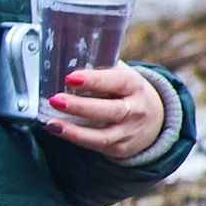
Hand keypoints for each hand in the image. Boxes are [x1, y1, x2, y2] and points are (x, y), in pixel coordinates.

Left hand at [40, 64, 166, 160]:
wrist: (154, 120)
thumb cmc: (125, 91)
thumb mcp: (120, 75)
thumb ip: (100, 68)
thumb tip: (65, 57)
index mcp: (134, 86)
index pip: (117, 82)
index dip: (95, 80)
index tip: (71, 77)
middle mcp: (135, 110)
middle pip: (110, 110)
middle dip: (81, 106)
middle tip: (55, 99)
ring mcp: (128, 131)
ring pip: (103, 134)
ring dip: (74, 130)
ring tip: (52, 123)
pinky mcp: (119, 148)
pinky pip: (96, 144)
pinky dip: (75, 138)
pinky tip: (56, 129)